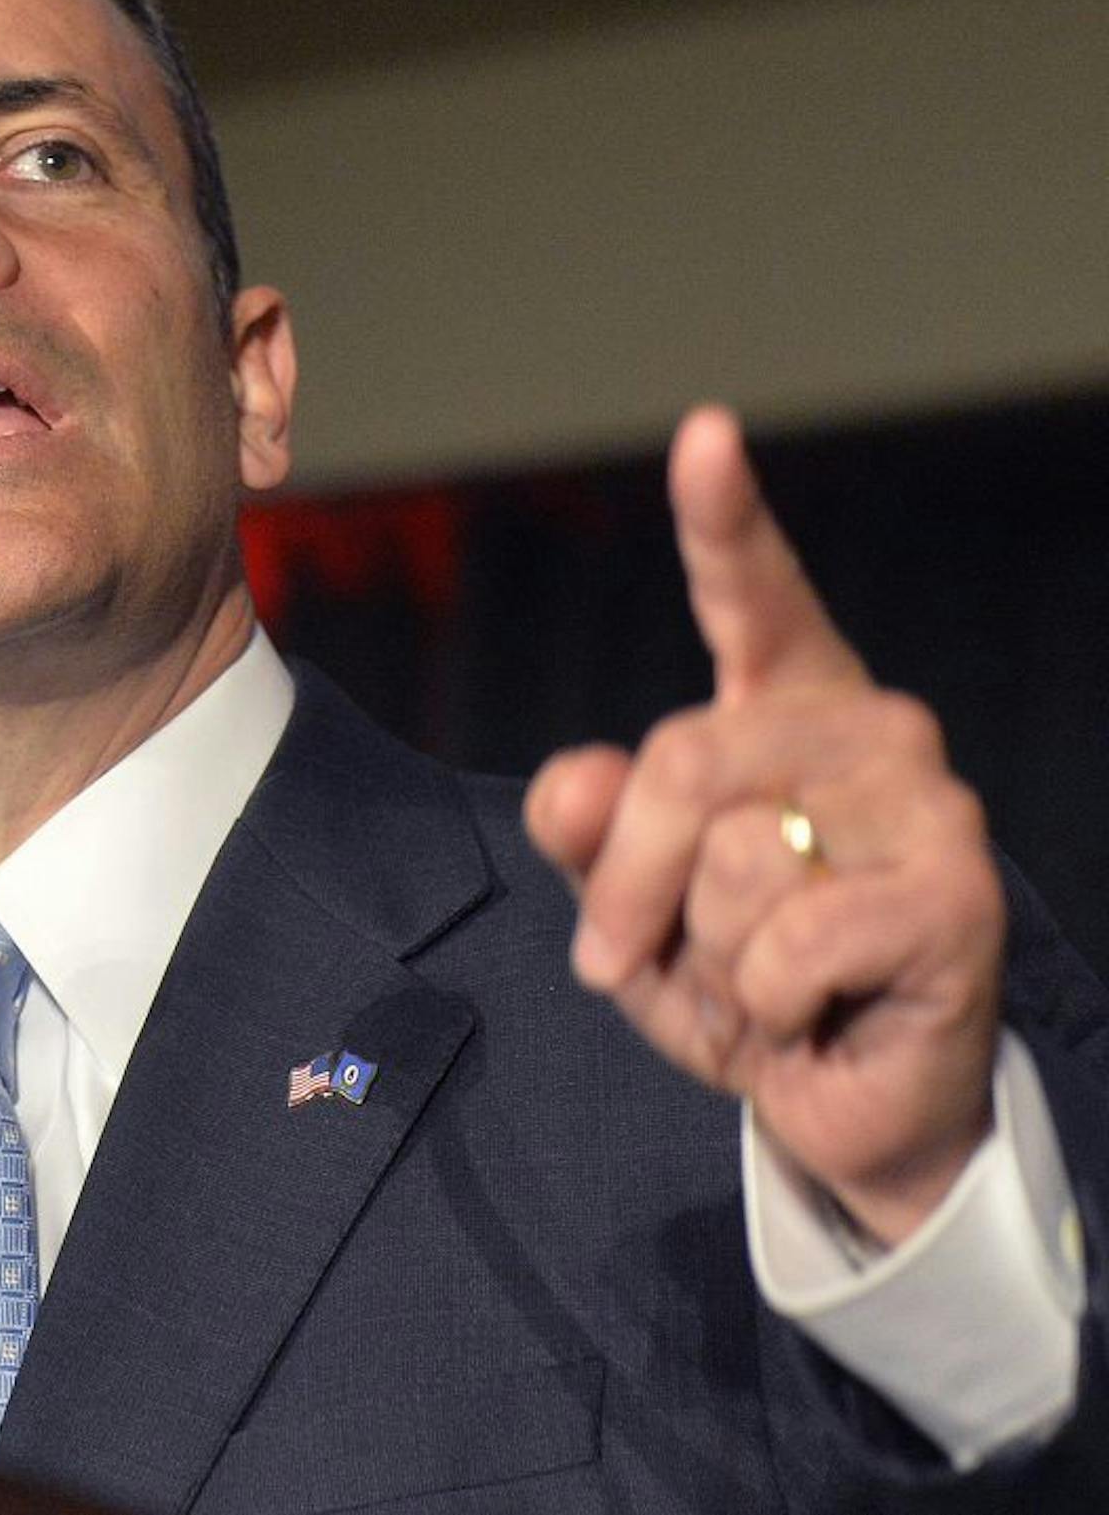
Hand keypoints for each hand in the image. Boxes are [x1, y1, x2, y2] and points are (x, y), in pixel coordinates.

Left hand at [525, 407, 1004, 1245]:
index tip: (703, 434)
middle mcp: (869, 729)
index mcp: (787, 704)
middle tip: (626, 955)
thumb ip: (588, 829)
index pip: (754, 594)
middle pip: (681, 758)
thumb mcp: (628, 902)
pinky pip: (782, 944)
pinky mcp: (955, 896)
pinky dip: (761, 1007)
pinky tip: (811, 1015)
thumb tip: (577, 778)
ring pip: (728, 860)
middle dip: (627, 882)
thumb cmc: (733, 974)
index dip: (723, 515)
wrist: (835, 1098)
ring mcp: (926, 804)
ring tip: (758, 984)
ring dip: (706, 957)